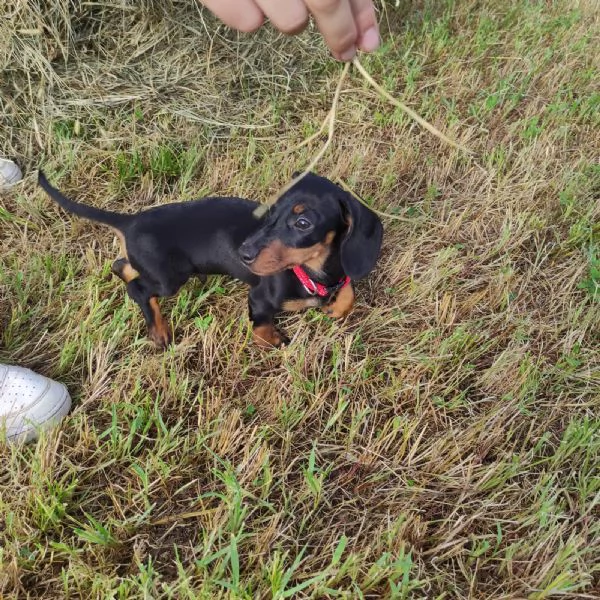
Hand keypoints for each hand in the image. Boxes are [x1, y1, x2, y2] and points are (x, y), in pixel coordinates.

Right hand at [198, 0, 379, 60]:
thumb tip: (366, 33)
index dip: (361, 14)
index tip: (368, 43)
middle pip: (324, 0)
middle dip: (339, 31)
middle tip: (344, 51)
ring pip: (290, 20)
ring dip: (292, 18)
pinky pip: (247, 22)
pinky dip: (251, 17)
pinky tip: (250, 0)